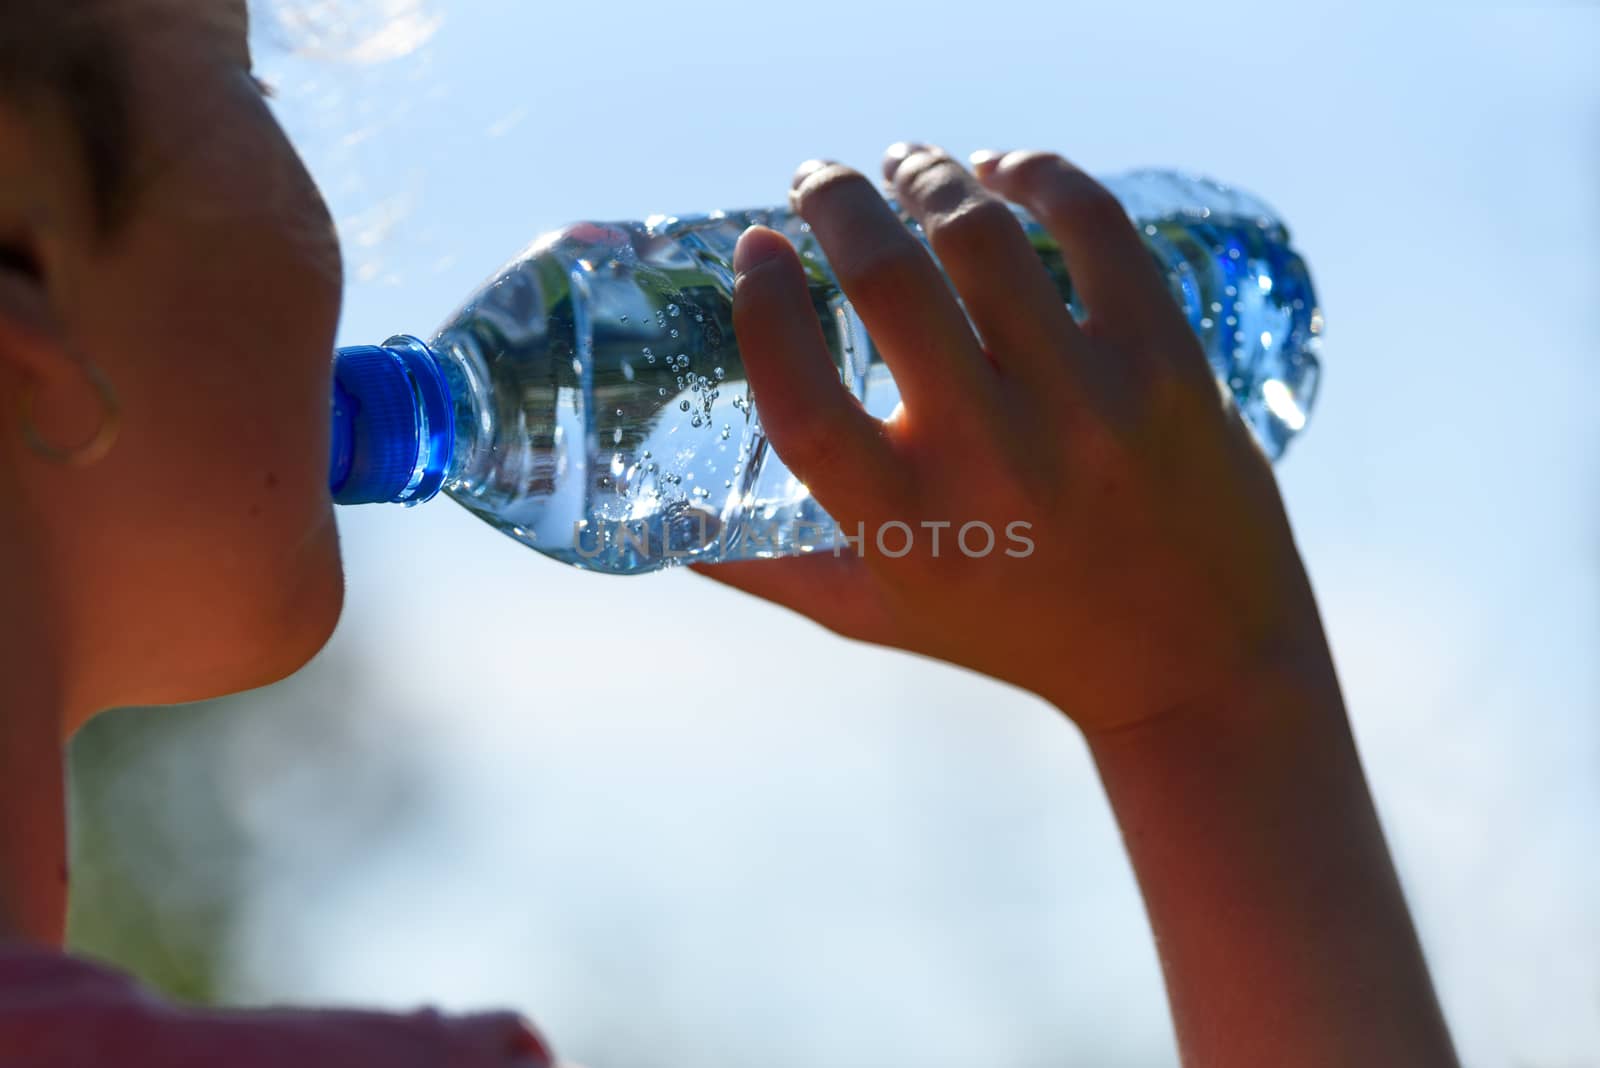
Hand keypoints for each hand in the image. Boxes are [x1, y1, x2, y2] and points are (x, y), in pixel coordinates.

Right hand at [696, 144, 1330, 737]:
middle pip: (889, 285)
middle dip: (836, 202)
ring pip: (985, 239)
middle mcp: (992, 461)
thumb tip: (659, 527)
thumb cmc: (1014, 633)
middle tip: (819, 180)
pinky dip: (1041, 178)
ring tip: (910, 164)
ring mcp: (1088, 408)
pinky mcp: (1169, 369)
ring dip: (931, 175)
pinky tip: (1008, 171)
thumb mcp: (877, 611)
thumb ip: (767, 567)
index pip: (799, 400)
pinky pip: (1097, 232)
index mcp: (907, 526)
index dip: (763, 310)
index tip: (755, 249)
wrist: (1194, 667)